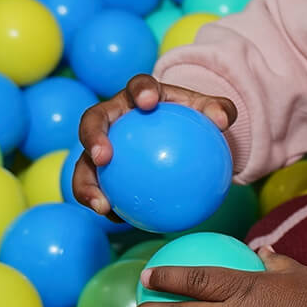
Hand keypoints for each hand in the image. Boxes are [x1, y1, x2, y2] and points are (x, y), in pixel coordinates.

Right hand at [72, 73, 236, 217]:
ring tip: (100, 205)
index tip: (149, 101)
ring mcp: (101, 144)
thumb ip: (219, 111)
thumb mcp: (210, 113)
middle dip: (93, 136)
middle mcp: (113, 116)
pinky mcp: (98, 171)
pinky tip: (118, 221)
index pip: (138, 86)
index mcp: (139, 95)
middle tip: (102, 158)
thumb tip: (222, 121)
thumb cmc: (193, 119)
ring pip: (84, 162)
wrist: (179, 137)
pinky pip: (97, 189)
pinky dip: (105, 206)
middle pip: (93, 120)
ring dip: (86, 184)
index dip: (141, 90)